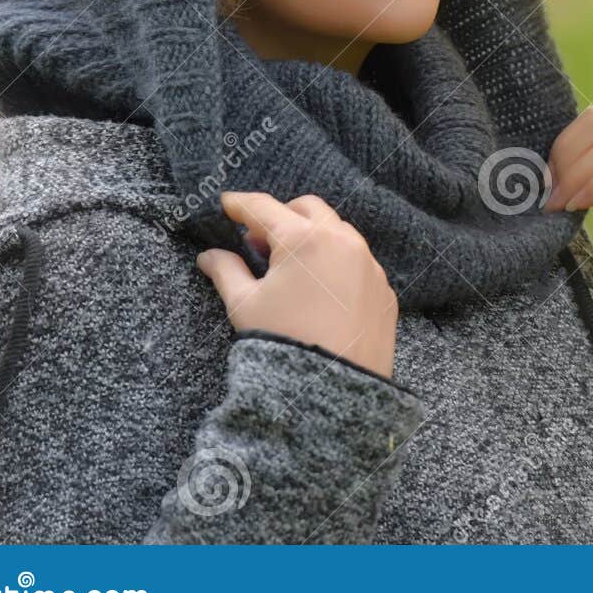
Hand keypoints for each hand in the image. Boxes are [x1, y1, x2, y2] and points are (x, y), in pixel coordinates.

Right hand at [196, 191, 398, 379]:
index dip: (240, 204)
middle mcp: (342, 242)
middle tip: (257, 239)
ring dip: (313, 236)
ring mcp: (368, 264)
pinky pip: (359, 262)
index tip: (227, 204)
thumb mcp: (245, 305)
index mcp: (304, 239)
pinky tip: (319, 287)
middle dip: (281, 216)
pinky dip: (337, 262)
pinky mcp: (384, 289)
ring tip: (289, 265)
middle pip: (308, 209)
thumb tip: (208, 257)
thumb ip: (226, 272)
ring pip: (338, 232)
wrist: (334, 389)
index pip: (264, 208)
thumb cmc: (284, 342)